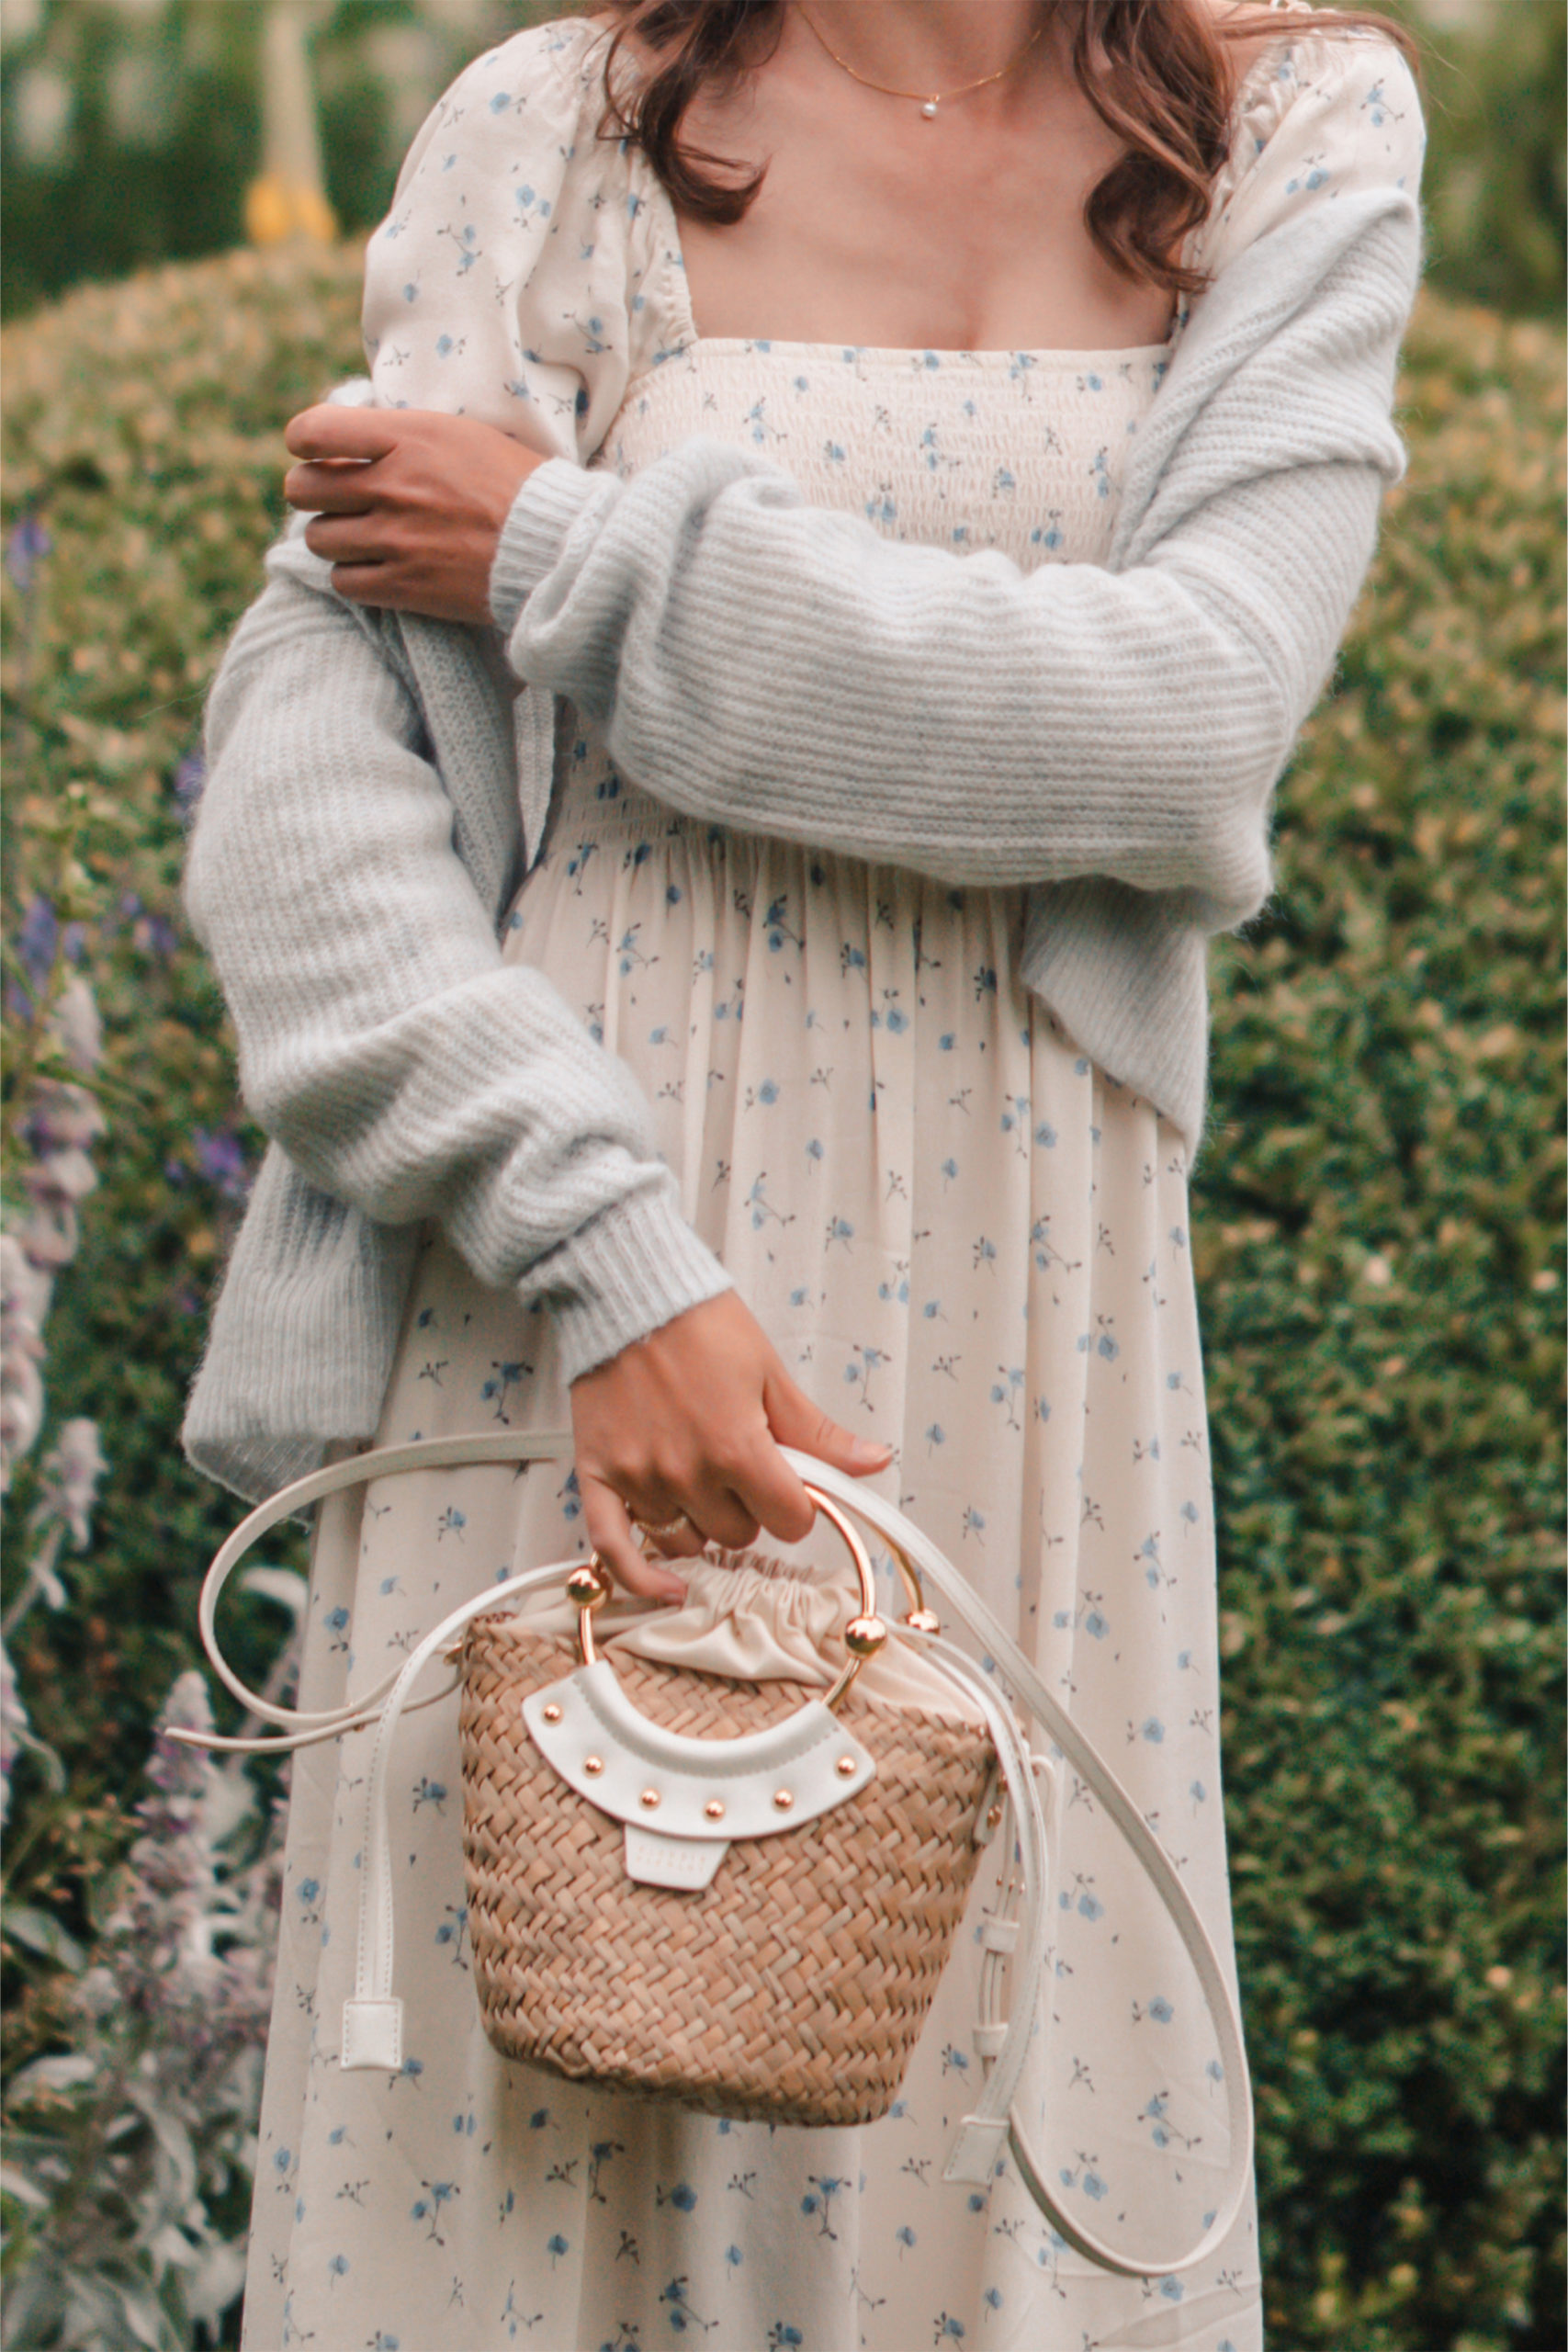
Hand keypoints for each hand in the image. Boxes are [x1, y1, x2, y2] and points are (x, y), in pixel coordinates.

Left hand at [281, 405, 545, 624]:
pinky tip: (376, 567)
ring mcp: (396, 539)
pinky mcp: (405, 586)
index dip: (304, 440)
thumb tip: (352, 435)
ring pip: (319, 538)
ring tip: (360, 536)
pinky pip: (343, 581)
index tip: (317, 450)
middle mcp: (393, 486)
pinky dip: (353, 575)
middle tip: (336, 497)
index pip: (312, 429)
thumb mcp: (459, 433)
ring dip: (334, 537)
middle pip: (303, 489)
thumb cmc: (513, 484)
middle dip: (312, 491)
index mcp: (407, 438)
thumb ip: (402, 432)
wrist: (555, 546)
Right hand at [569, 1291, 893, 1601]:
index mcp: (736, 1446)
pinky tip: (667, 1588)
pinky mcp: (598, 1477)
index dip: (797, 1505)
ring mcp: (639, 1479)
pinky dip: (641, 1578)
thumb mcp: (769, 1373)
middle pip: (739, 1535)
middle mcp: (686, 1471)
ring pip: (688, 1543)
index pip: (789, 1520)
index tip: (790, 1485)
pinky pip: (614, 1550)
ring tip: (699, 1480)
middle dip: (750, 1509)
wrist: (626, 1292)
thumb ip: (817, 1433)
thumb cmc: (697, 1323)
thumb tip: (873, 1461)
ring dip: (701, 1523)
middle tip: (741, 1468)